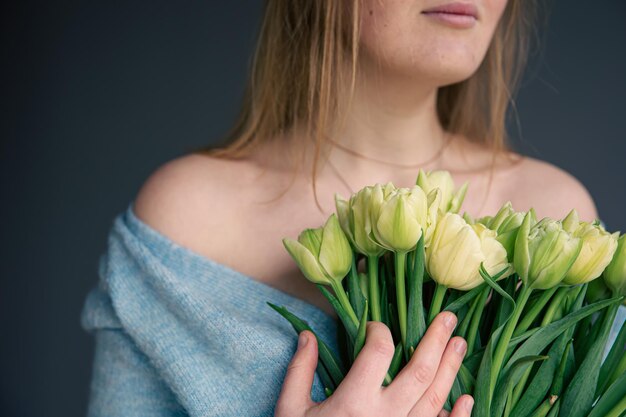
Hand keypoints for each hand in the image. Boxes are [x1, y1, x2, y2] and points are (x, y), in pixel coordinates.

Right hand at [275, 311, 472, 416]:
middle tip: (449, 318)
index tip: (376, 327)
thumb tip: (307, 335)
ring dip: (450, 368)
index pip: (378, 352)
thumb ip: (300, 371)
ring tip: (459, 343)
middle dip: (436, 341)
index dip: (380, 331)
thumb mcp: (291, 410)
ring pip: (435, 398)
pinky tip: (467, 399)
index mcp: (354, 402)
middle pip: (419, 372)